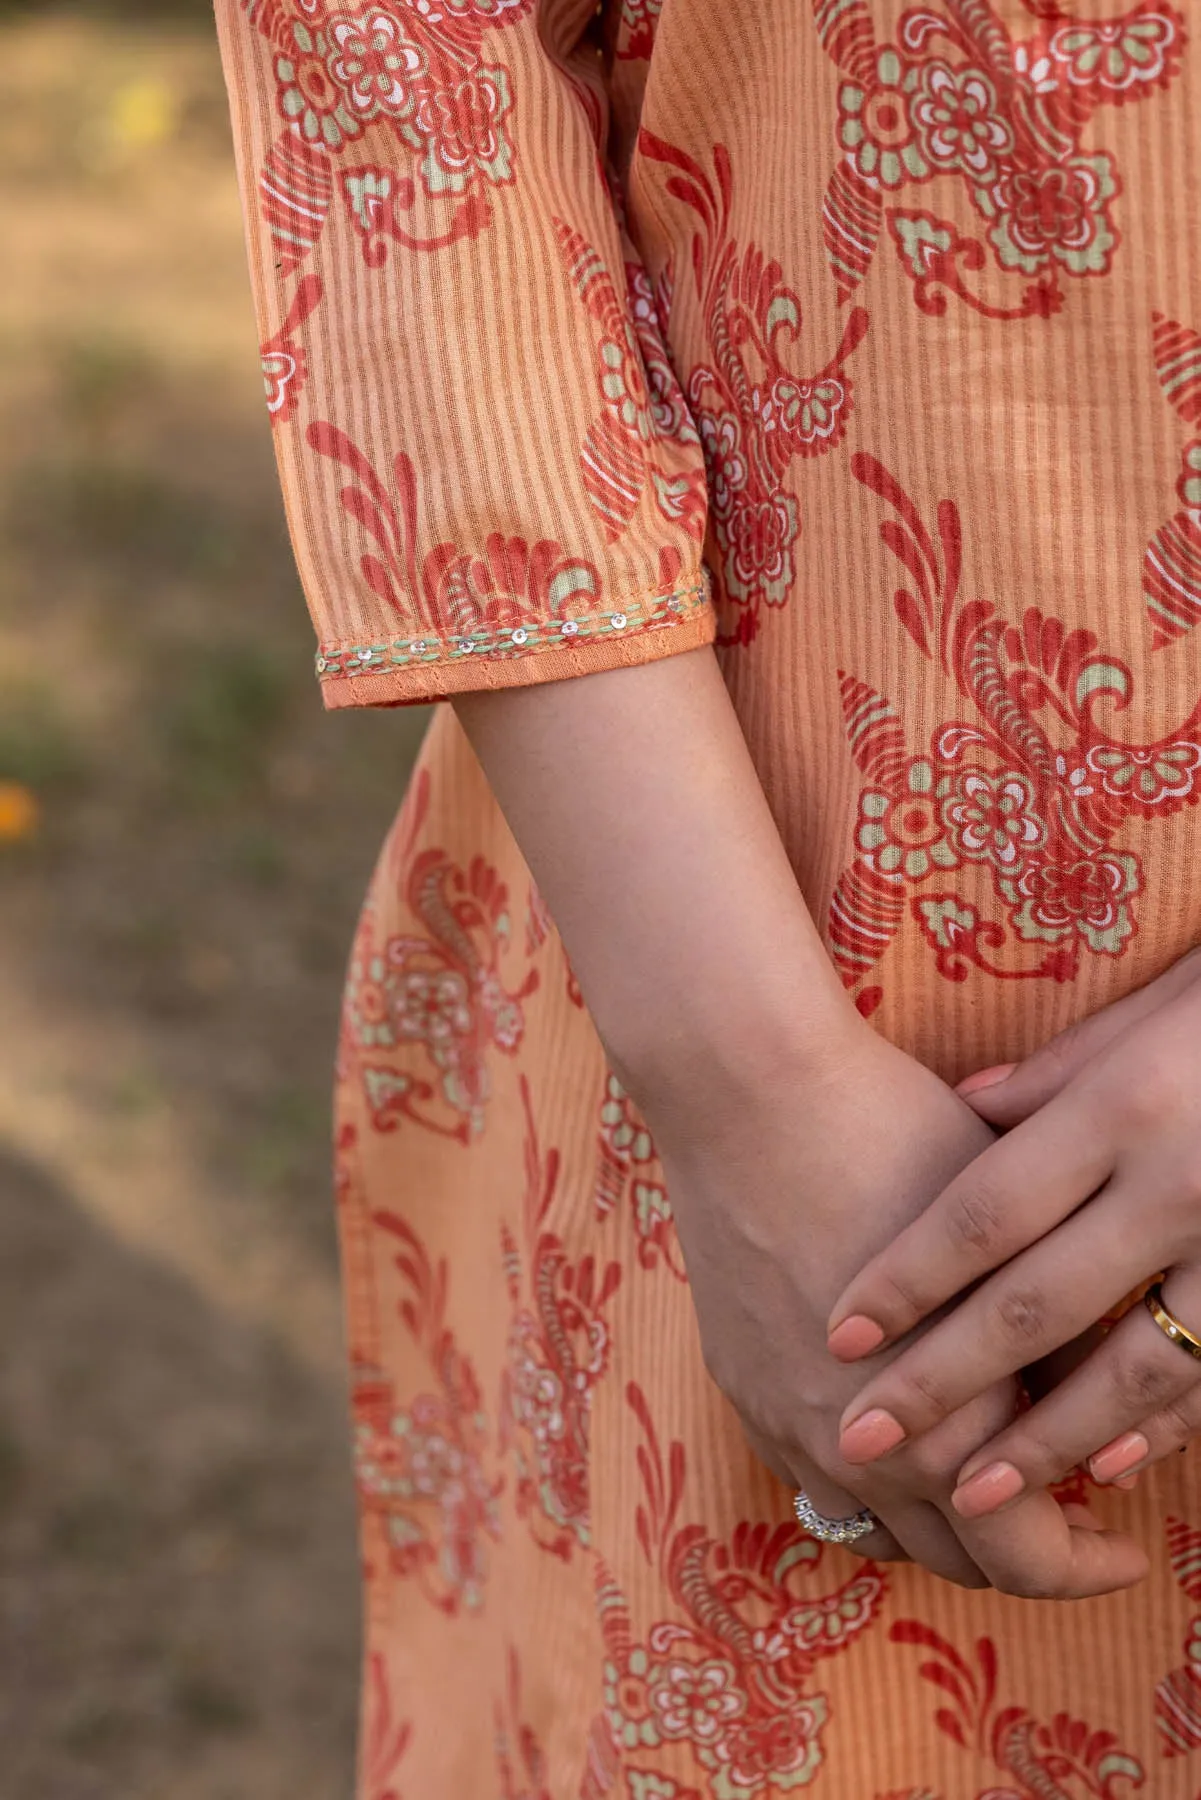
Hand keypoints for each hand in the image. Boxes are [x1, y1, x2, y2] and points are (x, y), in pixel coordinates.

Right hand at [641, 1015, 1147, 1597]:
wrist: (751, 1094)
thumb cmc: (897, 1139)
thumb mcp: (1016, 1241)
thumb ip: (1062, 1346)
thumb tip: (1103, 1399)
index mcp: (946, 1423)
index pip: (1030, 1556)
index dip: (1090, 1563)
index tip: (1122, 1545)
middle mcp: (861, 1451)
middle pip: (958, 1563)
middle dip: (1024, 1554)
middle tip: (1066, 1518)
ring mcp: (790, 1424)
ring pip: (878, 1533)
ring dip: (938, 1524)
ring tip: (980, 1480)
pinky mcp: (744, 1388)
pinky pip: (811, 1480)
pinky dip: (863, 1483)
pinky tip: (894, 1437)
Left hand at [824, 948, 1200, 1524]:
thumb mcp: (1151, 1012)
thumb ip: (1058, 1074)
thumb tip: (972, 1110)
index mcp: (1123, 1108)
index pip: (986, 1210)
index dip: (908, 1280)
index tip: (839, 1335)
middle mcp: (1176, 1185)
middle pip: (1036, 1302)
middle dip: (942, 1383)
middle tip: (863, 1439)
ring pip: (1132, 1366)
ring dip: (1047, 1441)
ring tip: (970, 1493)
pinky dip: (1165, 1426)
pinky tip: (1108, 1467)